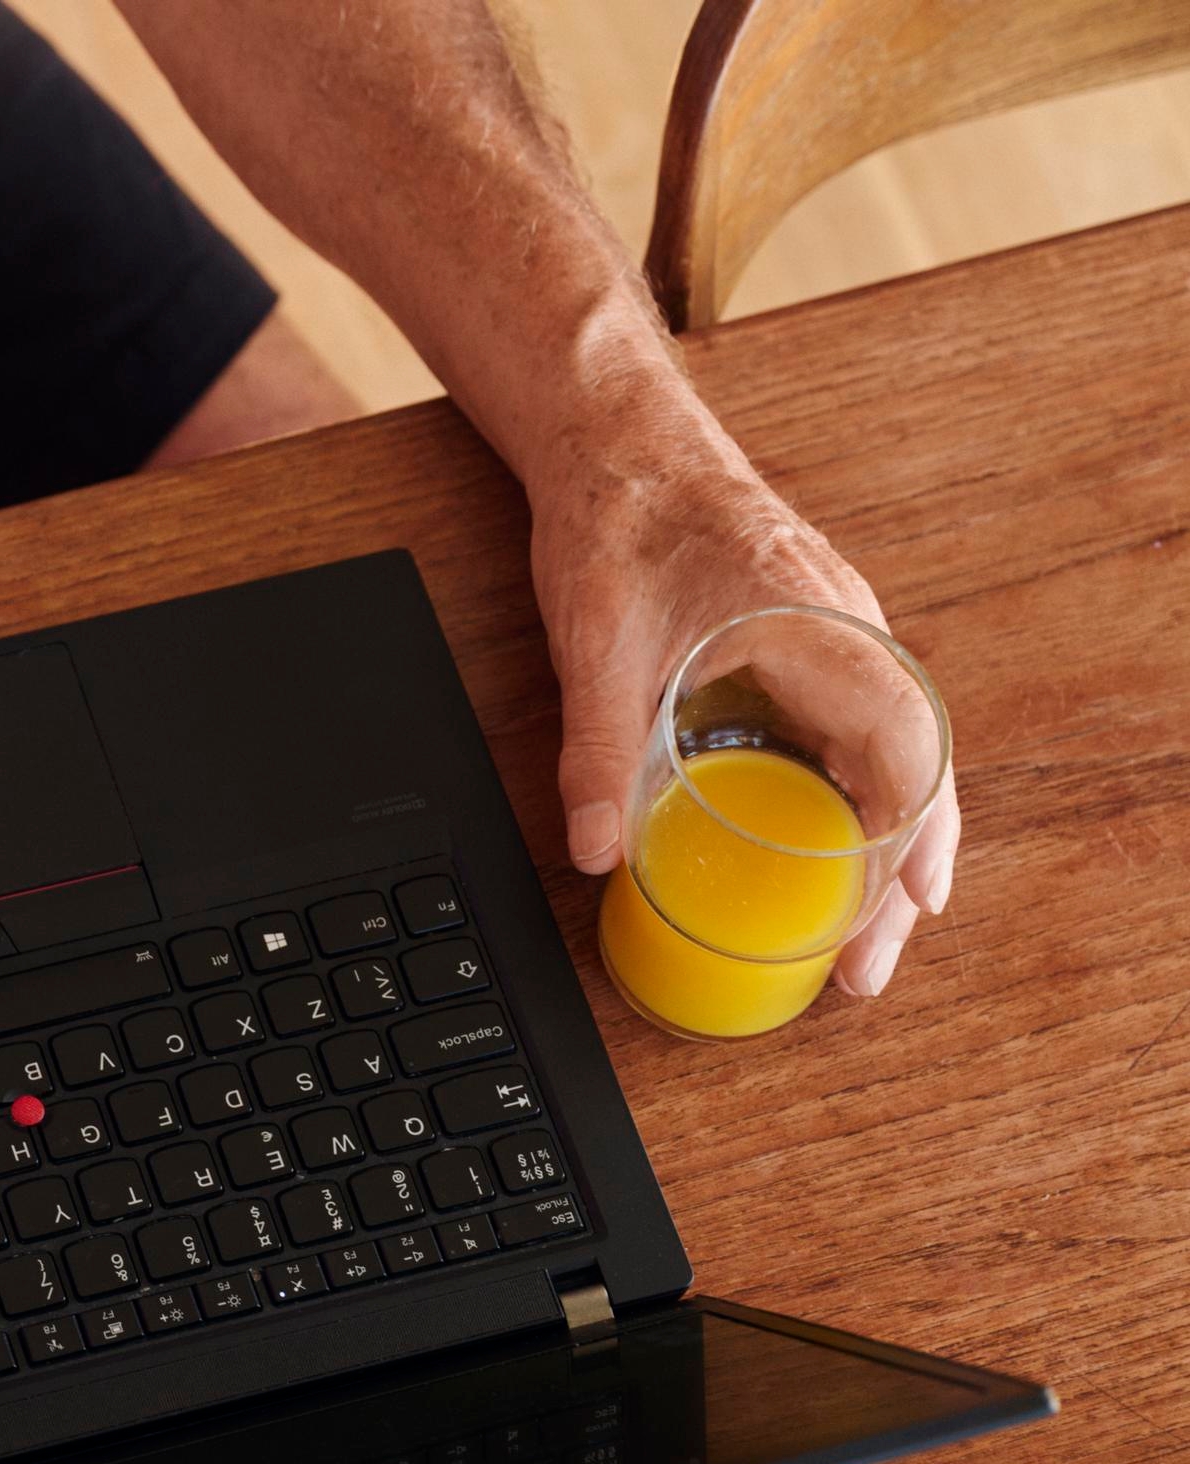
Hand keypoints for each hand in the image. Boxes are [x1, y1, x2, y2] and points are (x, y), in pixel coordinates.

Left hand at [533, 460, 958, 997]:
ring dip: (883, 850)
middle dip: (902, 873)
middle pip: (913, 769)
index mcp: (823, 626)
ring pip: (890, 761)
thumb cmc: (622, 520)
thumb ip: (596, 749)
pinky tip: (828, 863)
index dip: (916, 831)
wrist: (616, 447)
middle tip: (867, 967)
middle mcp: (850, 636)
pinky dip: (852, 809)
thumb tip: (596, 848)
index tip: (912, 904)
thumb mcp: (596, 642)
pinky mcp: (806, 655)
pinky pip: (852, 743)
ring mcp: (836, 644)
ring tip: (858, 938)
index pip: (907, 742)